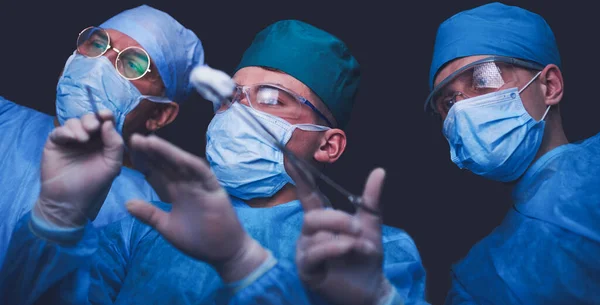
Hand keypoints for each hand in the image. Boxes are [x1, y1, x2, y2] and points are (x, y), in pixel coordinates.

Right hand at [34, 111, 123, 227]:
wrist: (69, 201)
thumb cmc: (93, 185)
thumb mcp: (112, 165)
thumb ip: (115, 144)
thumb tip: (108, 122)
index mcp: (104, 142)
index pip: (106, 123)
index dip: (106, 115)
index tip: (106, 115)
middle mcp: (88, 139)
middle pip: (90, 119)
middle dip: (92, 120)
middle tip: (93, 128)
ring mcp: (71, 140)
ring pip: (74, 122)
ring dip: (80, 126)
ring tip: (83, 139)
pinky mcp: (55, 143)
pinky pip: (59, 130)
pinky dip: (66, 131)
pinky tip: (73, 139)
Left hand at [126, 134, 267, 281]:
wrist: (222, 252)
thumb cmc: (198, 240)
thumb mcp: (167, 227)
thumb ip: (150, 214)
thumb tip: (127, 204)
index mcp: (176, 192)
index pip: (158, 172)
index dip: (145, 161)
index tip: (129, 151)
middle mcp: (188, 184)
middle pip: (167, 164)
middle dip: (152, 152)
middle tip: (134, 138)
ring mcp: (201, 186)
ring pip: (183, 164)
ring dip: (168, 153)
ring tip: (150, 141)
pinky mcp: (214, 190)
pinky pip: (202, 174)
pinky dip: (191, 164)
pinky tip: (178, 156)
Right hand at [292, 167, 392, 304]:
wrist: (371, 287)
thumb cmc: (365, 256)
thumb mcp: (371, 226)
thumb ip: (371, 200)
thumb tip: (379, 171)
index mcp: (323, 220)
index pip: (308, 195)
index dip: (300, 178)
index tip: (290, 158)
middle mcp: (309, 233)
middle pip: (313, 216)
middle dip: (338, 219)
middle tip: (358, 229)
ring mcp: (305, 251)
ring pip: (315, 233)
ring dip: (344, 239)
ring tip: (361, 247)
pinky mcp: (307, 269)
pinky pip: (315, 252)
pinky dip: (335, 248)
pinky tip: (350, 250)